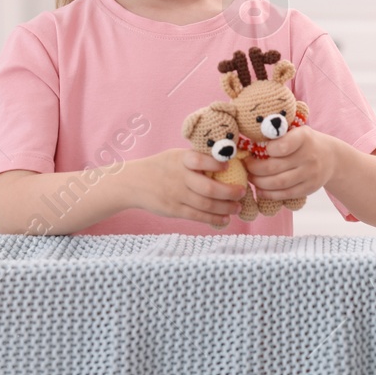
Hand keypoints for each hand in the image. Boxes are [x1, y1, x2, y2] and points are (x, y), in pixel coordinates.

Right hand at [124, 149, 246, 227]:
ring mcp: (176, 195)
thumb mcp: (175, 156)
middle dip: (230, 192)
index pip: (198, 160)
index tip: (229, 165)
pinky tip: (225, 219)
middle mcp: (179, 177)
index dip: (215, 163)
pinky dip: (214, 218)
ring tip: (237, 207)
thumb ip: (196, 158)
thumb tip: (227, 159)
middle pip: (208, 188)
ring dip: (226, 207)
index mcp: (180, 159)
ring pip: (206, 204)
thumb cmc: (162, 167)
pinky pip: (197, 216)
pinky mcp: (174, 209)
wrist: (133, 182)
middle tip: (242, 192)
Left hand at [244, 126, 336, 199]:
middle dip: (254, 168)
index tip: (254, 149)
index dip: (266, 149)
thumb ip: (277, 135)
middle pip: (274, 167)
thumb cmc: (305, 143)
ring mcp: (310, 174)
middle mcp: (309, 156)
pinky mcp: (309, 188)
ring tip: (251, 177)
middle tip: (246, 166)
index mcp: (304, 137)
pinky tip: (260, 190)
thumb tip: (247, 143)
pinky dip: (269, 194)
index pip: (283, 145)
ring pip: (278, 183)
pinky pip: (286, 194)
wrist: (331, 157)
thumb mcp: (296, 131)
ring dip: (259, 182)